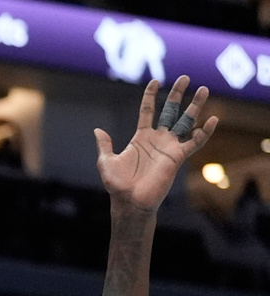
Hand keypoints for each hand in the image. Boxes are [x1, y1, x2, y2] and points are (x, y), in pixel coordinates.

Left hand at [94, 75, 217, 212]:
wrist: (129, 202)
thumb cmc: (117, 185)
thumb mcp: (106, 162)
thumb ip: (105, 145)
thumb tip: (97, 130)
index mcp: (141, 137)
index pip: (148, 110)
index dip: (151, 96)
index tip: (155, 81)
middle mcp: (157, 139)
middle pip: (170, 111)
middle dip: (178, 94)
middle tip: (186, 78)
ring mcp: (169, 147)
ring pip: (186, 122)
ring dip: (195, 106)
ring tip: (203, 89)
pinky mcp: (177, 157)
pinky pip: (195, 142)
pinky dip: (204, 132)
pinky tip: (212, 120)